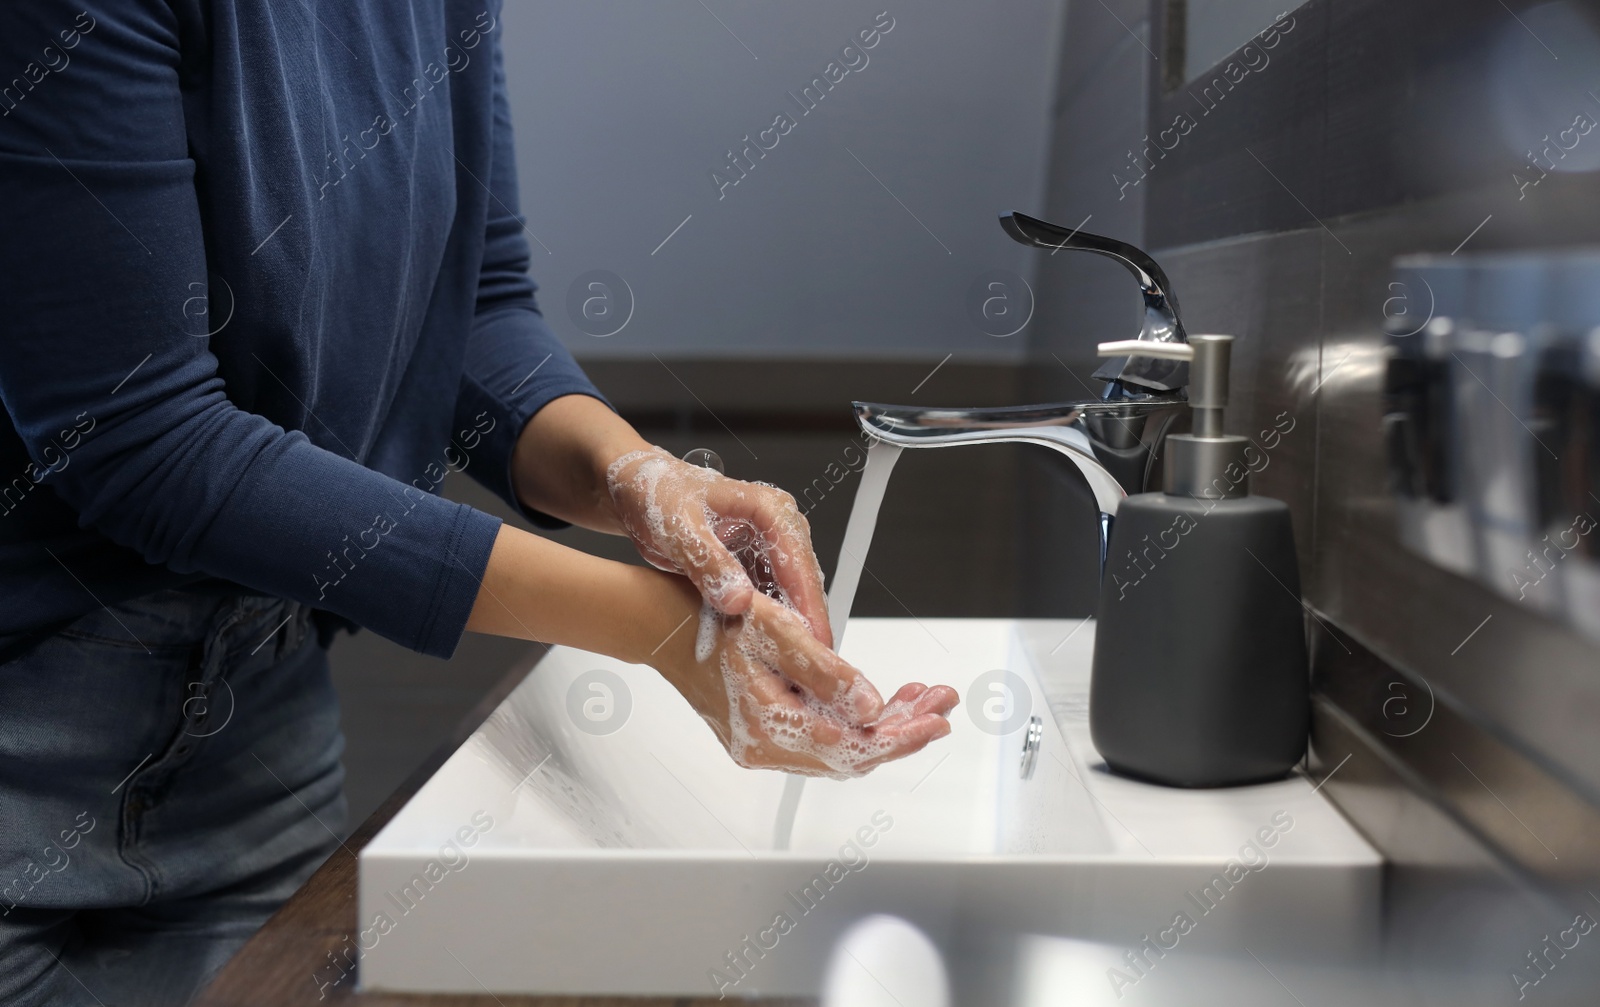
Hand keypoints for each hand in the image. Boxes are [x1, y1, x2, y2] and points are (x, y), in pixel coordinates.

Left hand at [606, 448, 832, 646]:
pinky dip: (764, 623)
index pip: (799, 562)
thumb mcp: (679, 529)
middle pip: (801, 582)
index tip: (815, 641)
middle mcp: (774, 527)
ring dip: (786, 627)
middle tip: (807, 665)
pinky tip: (761, 650)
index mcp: (769, 509)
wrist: (634, 491)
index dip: (809, 605)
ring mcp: (764, 548)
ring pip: (787, 595)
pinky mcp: (750, 565)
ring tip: (787, 666)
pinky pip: (765, 599)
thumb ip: (709, 564)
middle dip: (805, 623)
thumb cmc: (656, 496)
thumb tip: (739, 602)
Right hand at [655, 591, 959, 777]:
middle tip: (940, 701)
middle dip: (902, 727)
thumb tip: (872, 707)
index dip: (903, 734)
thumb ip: (827, 674)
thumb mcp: (776, 633)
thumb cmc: (710, 620)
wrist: (661, 624)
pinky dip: (853, 720)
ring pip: (839, 747)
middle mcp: (765, 748)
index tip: (938, 718)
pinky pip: (820, 737)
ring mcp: (762, 745)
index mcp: (770, 729)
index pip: (855, 747)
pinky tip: (875, 698)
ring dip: (882, 724)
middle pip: (852, 754)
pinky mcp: (762, 733)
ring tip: (919, 696)